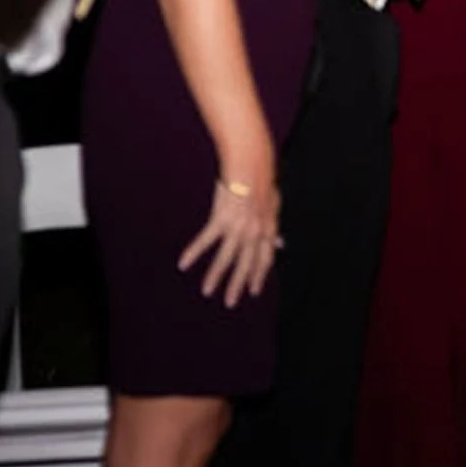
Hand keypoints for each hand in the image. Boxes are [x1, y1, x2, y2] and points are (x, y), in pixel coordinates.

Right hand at [178, 168, 280, 308]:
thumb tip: (281, 244)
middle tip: (231, 302)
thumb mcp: (274, 207)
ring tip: (207, 292)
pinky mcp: (221, 218)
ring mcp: (238, 227)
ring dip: (216, 276)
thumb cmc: (262, 182)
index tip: (254, 291)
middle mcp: (255, 231)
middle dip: (238, 284)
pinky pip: (206, 240)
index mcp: (268, 228)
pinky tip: (184, 264)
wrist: (252, 164)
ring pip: (226, 258)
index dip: (259, 275)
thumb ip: (274, 228)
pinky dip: (194, 252)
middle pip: (246, 264)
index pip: (264, 259)